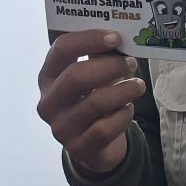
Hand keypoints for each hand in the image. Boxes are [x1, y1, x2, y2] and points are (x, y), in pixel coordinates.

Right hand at [36, 29, 145, 173]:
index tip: (115, 37)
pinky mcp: (78, 148)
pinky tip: (127, 108)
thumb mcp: (91, 75)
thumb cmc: (92, 98)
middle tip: (131, 62)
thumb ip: (99, 56)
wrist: (93, 143)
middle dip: (109, 66)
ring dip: (124, 90)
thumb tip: (119, 39)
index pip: (61, 50)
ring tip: (138, 85)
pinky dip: (123, 115)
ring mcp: (61, 128)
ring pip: (96, 102)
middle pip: (76, 76)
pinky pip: (106, 128)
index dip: (88, 39)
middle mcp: (48, 102)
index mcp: (48, 77)